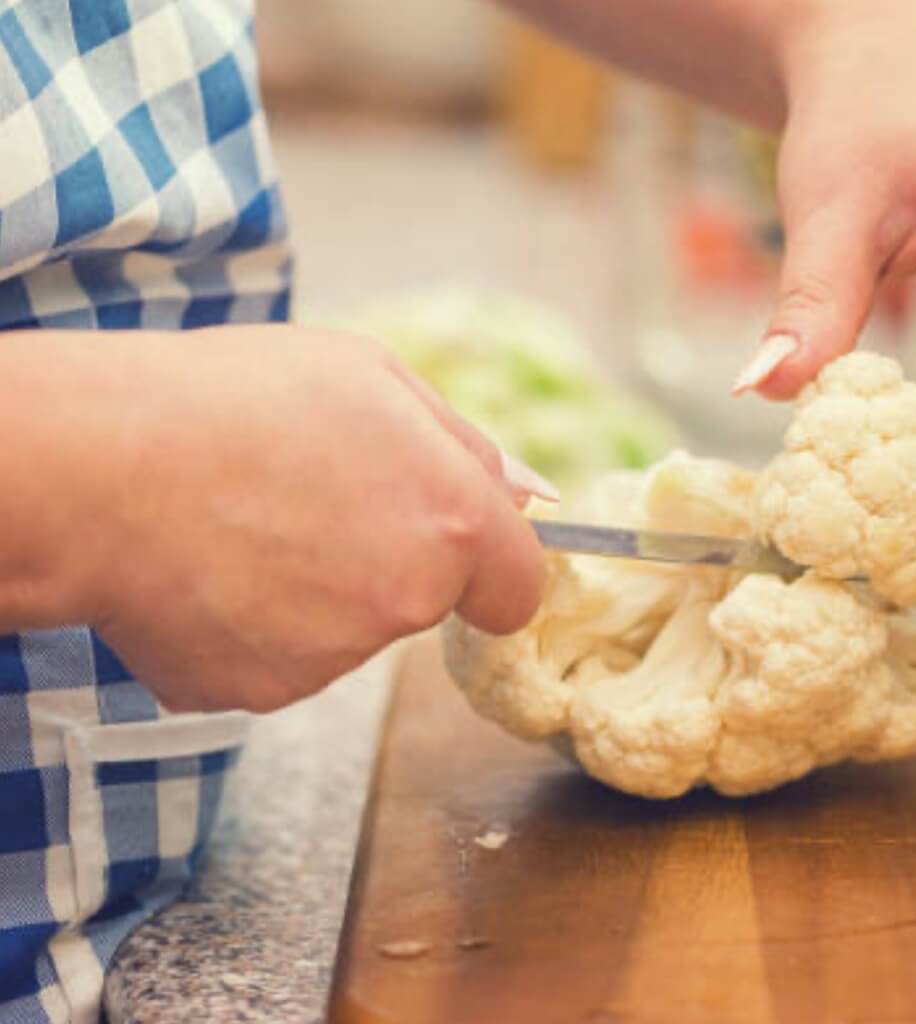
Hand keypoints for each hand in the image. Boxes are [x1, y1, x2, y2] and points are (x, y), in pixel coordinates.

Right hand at [77, 325, 549, 711]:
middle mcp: (405, 603)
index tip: (458, 553)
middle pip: (424, 602)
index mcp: (452, 522)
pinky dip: (251, 626)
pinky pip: (277, 659)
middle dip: (388, 561)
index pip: (518, 588)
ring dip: (315, 591)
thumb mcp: (374, 377)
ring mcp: (330, 658)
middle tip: (307, 499)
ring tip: (241, 524)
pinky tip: (207, 571)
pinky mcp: (258, 692)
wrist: (98, 465)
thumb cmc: (236, 400)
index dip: (491, 568)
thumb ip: (468, 448)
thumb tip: (534, 498)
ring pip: (348, 632)